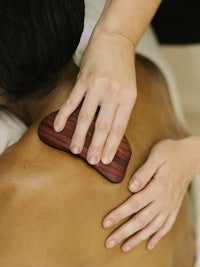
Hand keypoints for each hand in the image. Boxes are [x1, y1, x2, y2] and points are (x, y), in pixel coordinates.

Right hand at [53, 32, 135, 164]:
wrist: (115, 41)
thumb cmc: (123, 70)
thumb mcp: (129, 90)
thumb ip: (121, 110)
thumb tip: (111, 134)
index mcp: (128, 99)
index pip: (119, 128)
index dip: (112, 146)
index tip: (106, 161)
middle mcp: (113, 94)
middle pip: (103, 125)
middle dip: (97, 146)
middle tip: (92, 162)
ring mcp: (97, 86)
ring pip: (86, 116)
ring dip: (79, 135)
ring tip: (75, 151)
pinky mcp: (83, 80)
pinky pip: (72, 101)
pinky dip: (64, 115)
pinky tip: (58, 127)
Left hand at [103, 138, 195, 250]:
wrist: (191, 157)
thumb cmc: (171, 153)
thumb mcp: (157, 155)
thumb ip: (144, 172)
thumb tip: (131, 187)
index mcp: (158, 187)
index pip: (134, 204)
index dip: (119, 215)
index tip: (105, 224)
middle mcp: (164, 201)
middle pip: (141, 221)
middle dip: (124, 233)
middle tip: (108, 243)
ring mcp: (170, 206)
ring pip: (153, 227)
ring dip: (138, 239)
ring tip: (124, 248)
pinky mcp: (174, 208)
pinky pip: (166, 226)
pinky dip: (157, 237)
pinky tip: (149, 245)